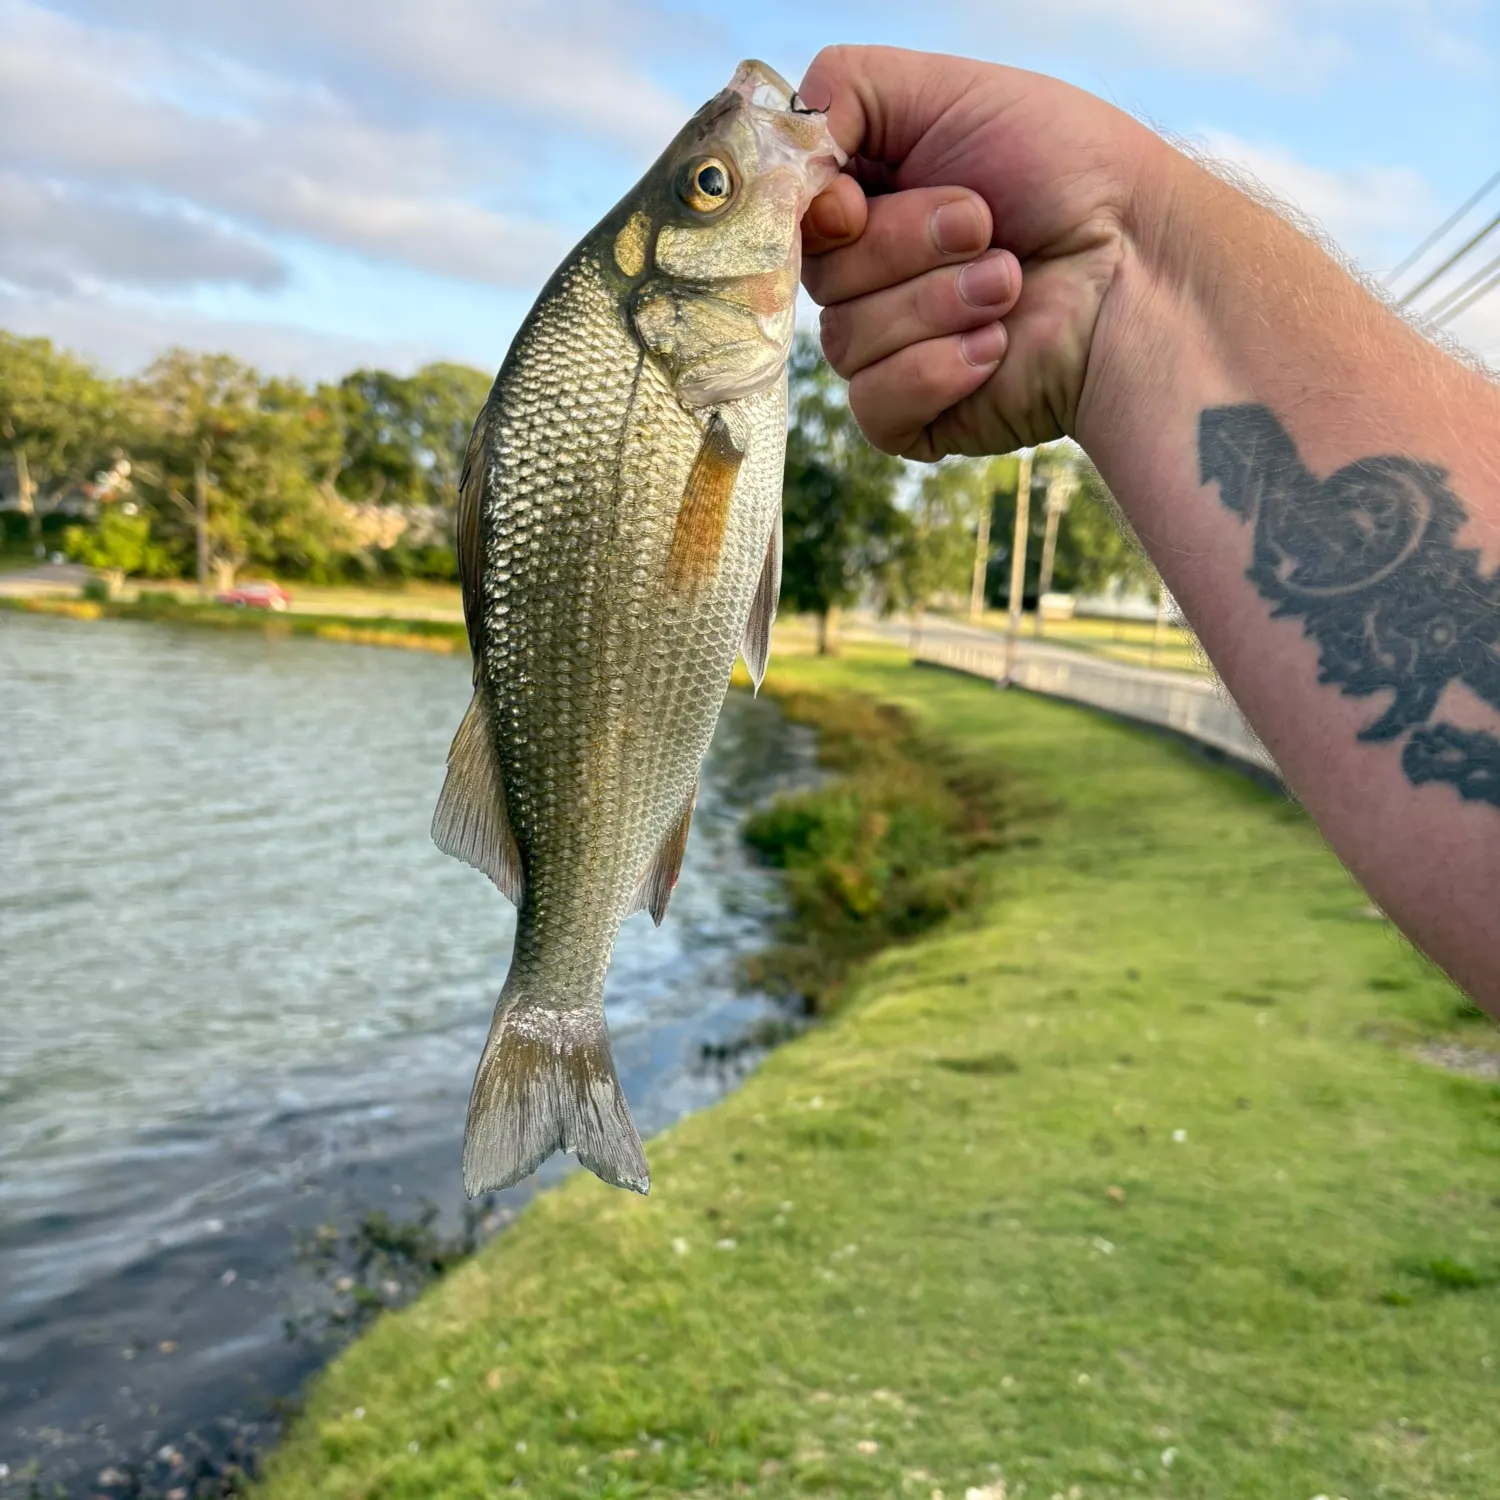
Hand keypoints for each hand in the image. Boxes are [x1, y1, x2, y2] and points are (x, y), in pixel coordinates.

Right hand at [798, 45, 1168, 459]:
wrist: (1141, 270)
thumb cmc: (1067, 173)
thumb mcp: (952, 91)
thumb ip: (846, 89)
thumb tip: (781, 144)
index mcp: (871, 200)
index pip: (788, 213)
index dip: (816, 209)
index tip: (860, 199)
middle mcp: (871, 275)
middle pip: (818, 274)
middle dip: (908, 242)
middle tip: (987, 224)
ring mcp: (889, 349)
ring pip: (846, 339)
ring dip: (940, 302)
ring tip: (1013, 284)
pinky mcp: (913, 416)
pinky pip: (875, 403)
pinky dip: (940, 368)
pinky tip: (998, 347)